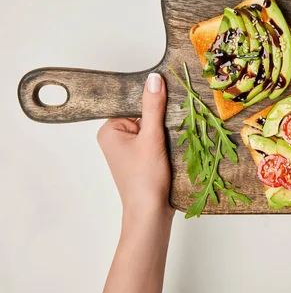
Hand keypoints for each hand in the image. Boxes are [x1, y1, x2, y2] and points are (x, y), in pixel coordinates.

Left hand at [97, 72, 173, 218]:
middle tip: (178, 120)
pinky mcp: (143, 159)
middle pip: (144, 115)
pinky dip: (169, 142)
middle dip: (162, 118)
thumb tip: (154, 78)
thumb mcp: (151, 137)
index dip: (153, 102)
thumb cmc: (146, 179)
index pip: (134, 103)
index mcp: (109, 130)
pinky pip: (157, 141)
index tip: (173, 98)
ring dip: (168, 130)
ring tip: (179, 135)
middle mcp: (116, 139)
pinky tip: (179, 145)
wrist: (151, 213)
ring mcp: (129, 150)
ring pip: (153, 129)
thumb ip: (153, 106)